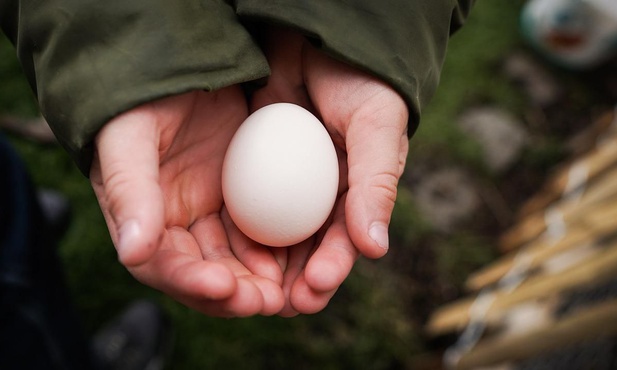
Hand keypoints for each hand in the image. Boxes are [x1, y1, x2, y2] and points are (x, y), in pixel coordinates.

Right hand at [90, 87, 284, 316]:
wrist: (174, 63)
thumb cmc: (139, 100)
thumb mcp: (128, 138)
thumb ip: (129, 191)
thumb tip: (134, 252)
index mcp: (140, 220)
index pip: (160, 265)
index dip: (190, 282)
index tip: (224, 287)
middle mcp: (175, 225)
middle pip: (203, 272)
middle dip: (234, 292)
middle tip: (267, 301)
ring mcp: (209, 212)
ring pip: (235, 258)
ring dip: (259, 279)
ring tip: (287, 292)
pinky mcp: (239, 197)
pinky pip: (261, 230)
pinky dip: (276, 249)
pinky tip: (299, 258)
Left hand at [250, 28, 409, 315]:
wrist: (314, 38)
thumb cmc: (359, 80)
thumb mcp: (375, 126)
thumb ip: (377, 183)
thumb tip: (376, 249)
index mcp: (357, 192)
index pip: (346, 240)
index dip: (332, 266)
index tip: (314, 287)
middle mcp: (322, 196)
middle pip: (308, 249)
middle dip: (295, 280)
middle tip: (279, 304)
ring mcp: (286, 185)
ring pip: (275, 236)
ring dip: (263, 266)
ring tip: (248, 292)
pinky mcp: (254, 171)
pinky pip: (246, 206)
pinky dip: (239, 231)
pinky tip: (224, 251)